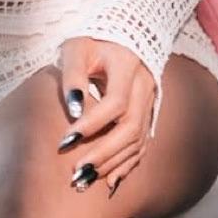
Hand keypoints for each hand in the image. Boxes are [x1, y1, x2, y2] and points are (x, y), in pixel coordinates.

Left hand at [56, 37, 156, 197]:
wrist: (120, 37)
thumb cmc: (91, 42)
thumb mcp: (76, 48)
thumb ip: (72, 76)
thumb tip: (73, 110)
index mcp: (128, 65)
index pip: (116, 102)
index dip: (93, 124)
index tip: (66, 140)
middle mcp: (146, 85)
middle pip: (131, 126)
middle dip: (104, 152)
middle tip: (76, 170)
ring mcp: (150, 101)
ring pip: (138, 140)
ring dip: (112, 163)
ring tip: (84, 179)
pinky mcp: (149, 114)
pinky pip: (142, 145)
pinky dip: (127, 164)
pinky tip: (108, 180)